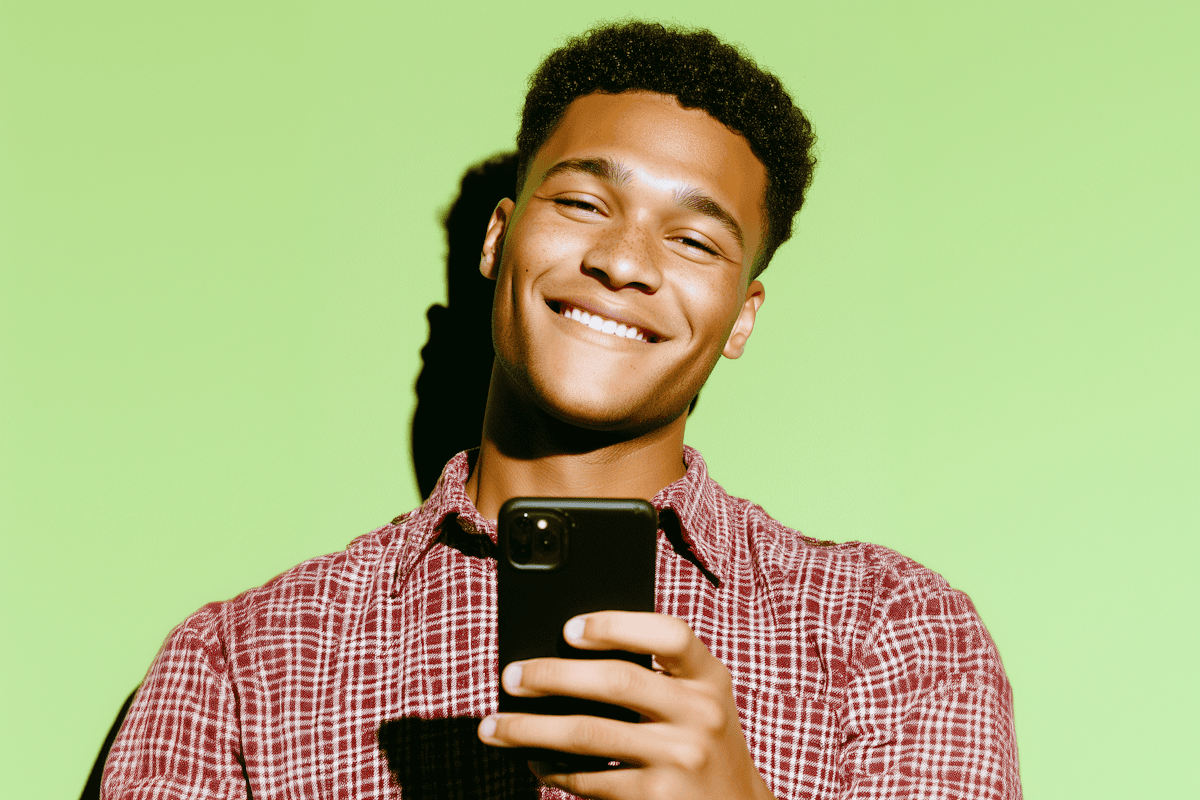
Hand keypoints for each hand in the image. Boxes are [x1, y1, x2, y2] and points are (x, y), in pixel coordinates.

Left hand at [477, 611, 776, 799]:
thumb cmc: (701, 743)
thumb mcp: (698, 702)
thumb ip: (657, 676)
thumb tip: (565, 657)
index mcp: (709, 678)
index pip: (669, 634)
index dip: (616, 624)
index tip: (568, 628)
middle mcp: (701, 715)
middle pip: (616, 681)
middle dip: (552, 676)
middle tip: (512, 676)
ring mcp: (680, 759)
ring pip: (588, 734)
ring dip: (530, 729)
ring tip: (495, 725)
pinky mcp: (657, 798)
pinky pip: (589, 779)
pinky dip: (552, 769)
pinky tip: (533, 761)